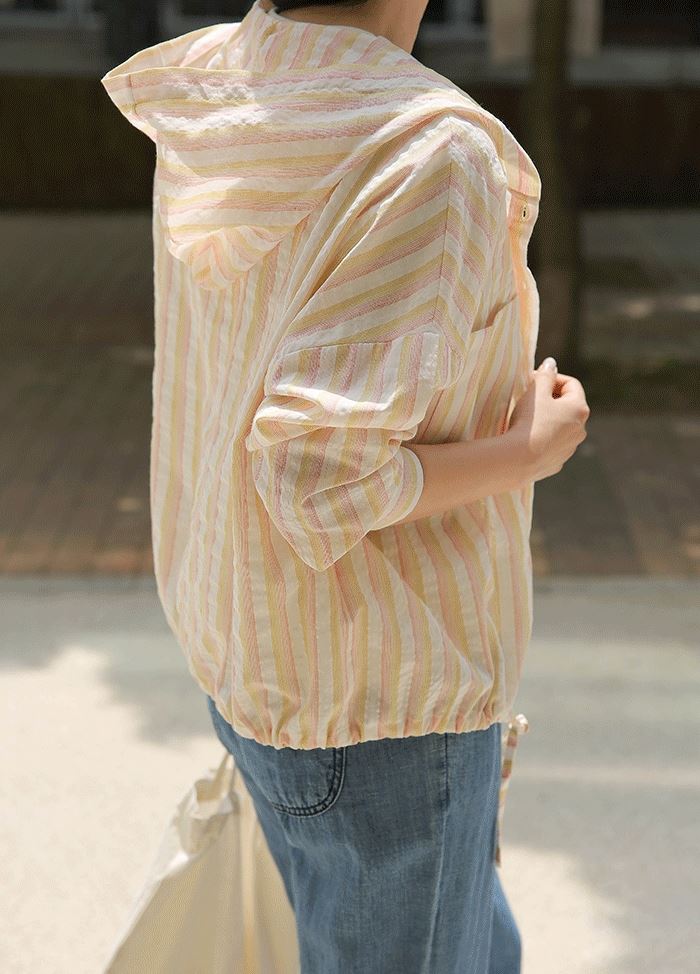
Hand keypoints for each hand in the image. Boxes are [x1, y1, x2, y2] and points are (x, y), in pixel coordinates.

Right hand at [506, 357, 589, 481]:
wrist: (519, 460)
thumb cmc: (530, 421)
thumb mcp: (536, 392)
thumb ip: (545, 375)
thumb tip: (552, 363)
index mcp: (580, 409)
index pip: (571, 384)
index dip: (552, 378)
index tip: (533, 380)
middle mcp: (581, 429)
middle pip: (568, 406)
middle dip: (550, 399)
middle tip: (529, 398)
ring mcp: (570, 448)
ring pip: (561, 427)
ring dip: (548, 419)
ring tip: (527, 419)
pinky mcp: (557, 462)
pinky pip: (552, 445)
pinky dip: (543, 438)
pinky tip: (527, 438)